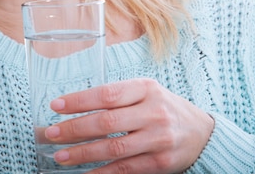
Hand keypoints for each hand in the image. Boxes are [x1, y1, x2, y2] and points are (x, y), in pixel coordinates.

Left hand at [44, 78, 213, 173]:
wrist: (203, 133)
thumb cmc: (163, 108)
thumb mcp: (145, 93)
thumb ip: (117, 97)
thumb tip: (73, 107)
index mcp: (146, 88)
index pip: (107, 94)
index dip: (78, 101)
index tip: (56, 106)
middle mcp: (154, 112)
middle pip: (107, 122)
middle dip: (74, 129)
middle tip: (51, 134)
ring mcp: (159, 138)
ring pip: (114, 148)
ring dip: (83, 154)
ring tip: (61, 156)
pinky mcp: (162, 162)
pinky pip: (126, 169)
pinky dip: (102, 173)